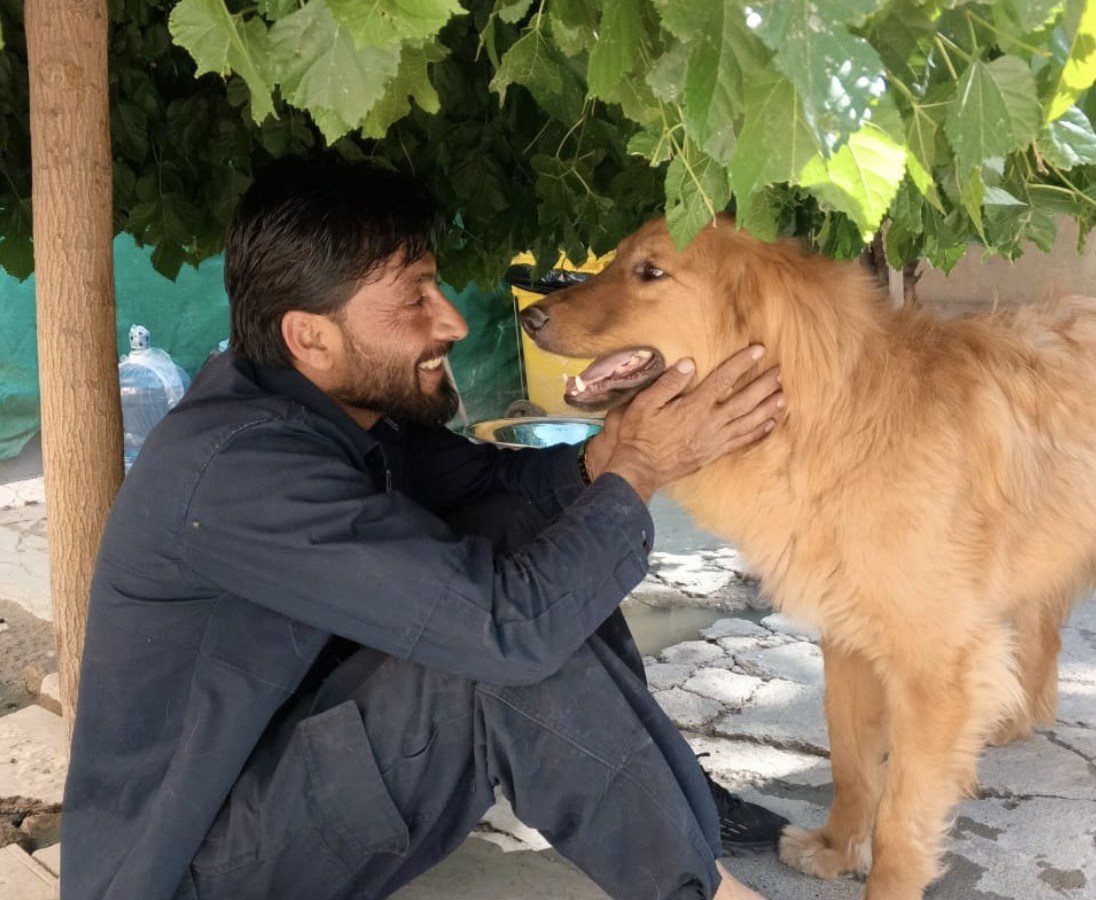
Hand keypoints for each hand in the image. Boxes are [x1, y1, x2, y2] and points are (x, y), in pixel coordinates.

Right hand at [586, 345, 782, 501]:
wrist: (639, 469)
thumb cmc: (638, 435)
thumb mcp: (645, 404)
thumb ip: (669, 383)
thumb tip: (690, 363)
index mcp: (694, 407)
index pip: (723, 380)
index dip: (741, 363)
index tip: (758, 350)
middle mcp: (710, 423)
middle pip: (744, 401)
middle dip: (764, 386)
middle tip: (780, 372)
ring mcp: (714, 441)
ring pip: (748, 422)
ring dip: (767, 409)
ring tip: (783, 396)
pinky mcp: (713, 454)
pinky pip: (742, 443)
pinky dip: (758, 434)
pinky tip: (770, 426)